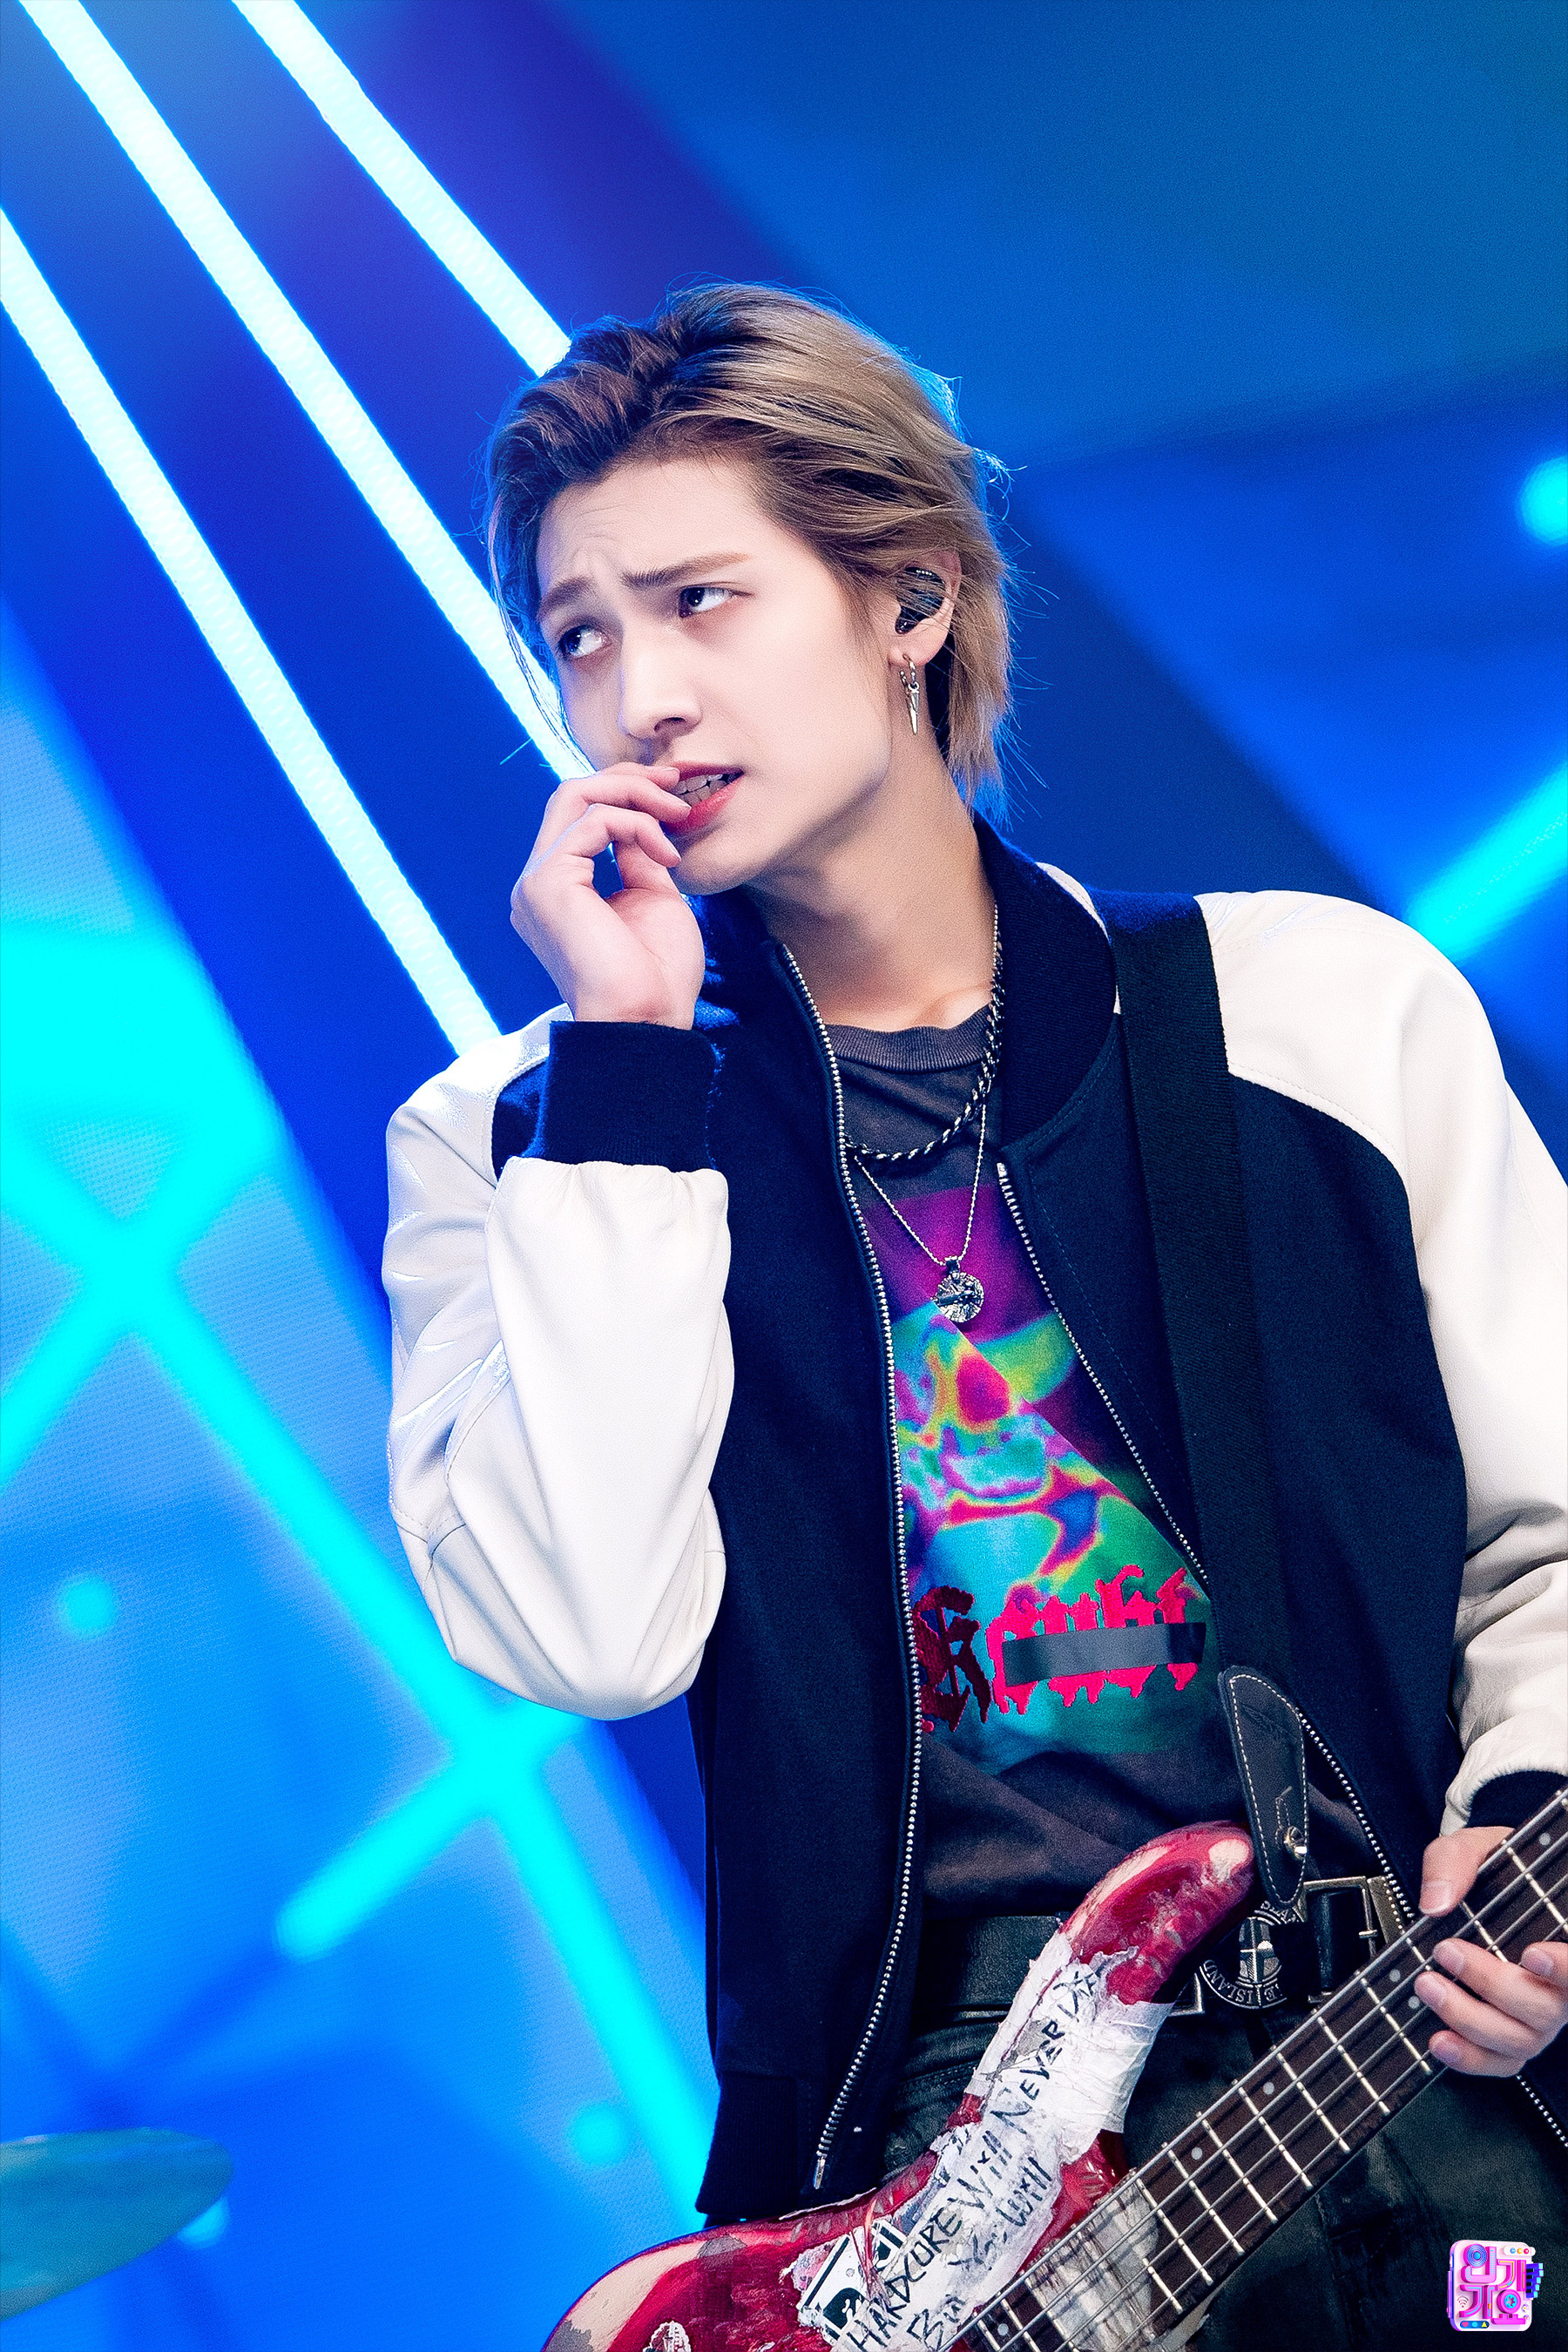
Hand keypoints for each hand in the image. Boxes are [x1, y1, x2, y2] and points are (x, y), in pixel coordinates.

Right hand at [511, 763, 705, 1027]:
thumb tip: (642, 819)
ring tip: (677, 816)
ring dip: (635, 795)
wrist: (648, 1021)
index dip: (626, 792)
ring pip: (576, 796)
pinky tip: (666, 856)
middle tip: (675, 785)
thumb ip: (639, 857)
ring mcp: (537, 883)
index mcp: (561, 889)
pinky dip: (636, 825)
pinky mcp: (547, 884)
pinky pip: (592, 822)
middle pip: (571, 794)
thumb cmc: (657, 977)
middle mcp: (539, 882)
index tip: (673, 794)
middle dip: (628, 780)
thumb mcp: (654, 899)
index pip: (579, 814)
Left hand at [1413, 1824, 1567, 2074]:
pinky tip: (1439, 2041)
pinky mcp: (1511, 2035)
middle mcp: (1559, 1985)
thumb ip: (1456, 1863)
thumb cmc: (1491, 1870)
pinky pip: (1501, 2063)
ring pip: (1521, 2041)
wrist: (1482, 1890)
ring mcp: (1538, 2016)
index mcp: (1562, 1936)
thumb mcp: (1474, 1848)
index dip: (1564, 1968)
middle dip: (1491, 1984)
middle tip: (1446, 1952)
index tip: (1532, 1954)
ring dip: (1470, 2019)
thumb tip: (1436, 1902)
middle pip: (1544, 2008)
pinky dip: (1470, 2058)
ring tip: (1428, 1986)